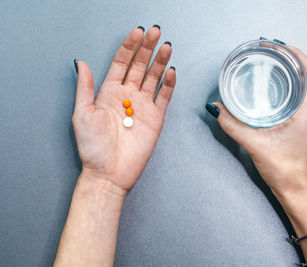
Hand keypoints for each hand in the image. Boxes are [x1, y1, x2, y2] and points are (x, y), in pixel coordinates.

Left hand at [72, 26, 175, 190]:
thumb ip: (85, 87)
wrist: (109, 173)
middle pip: (139, 66)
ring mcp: (142, 106)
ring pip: (153, 78)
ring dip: (160, 62)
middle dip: (148, 48)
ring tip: (167, 47)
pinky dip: (168, 85)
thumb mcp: (82, 114)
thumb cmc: (92, 147)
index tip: (137, 32)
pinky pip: (164, 97)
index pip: (121, 63)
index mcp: (108, 92)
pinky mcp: (155, 118)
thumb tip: (81, 63)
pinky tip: (171, 72)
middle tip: (156, 32)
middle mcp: (127, 96)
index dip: (129, 46)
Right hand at [209, 46, 306, 197]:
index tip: (281, 46)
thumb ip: (232, 125)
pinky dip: (290, 87)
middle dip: (291, 60)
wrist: (296, 190)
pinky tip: (274, 89)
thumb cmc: (284, 170)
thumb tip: (217, 108)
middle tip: (271, 52)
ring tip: (272, 65)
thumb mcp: (254, 145)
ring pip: (305, 87)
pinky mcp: (304, 125)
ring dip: (291, 73)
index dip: (298, 55)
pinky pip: (301, 98)